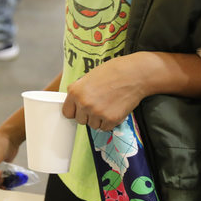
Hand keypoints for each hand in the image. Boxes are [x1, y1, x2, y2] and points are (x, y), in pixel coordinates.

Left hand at [63, 51, 200, 131]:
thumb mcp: (88, 78)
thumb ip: (79, 91)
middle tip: (99, 104)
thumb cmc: (112, 72)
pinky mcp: (111, 119)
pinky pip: (106, 128)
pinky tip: (115, 109)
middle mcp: (83, 103)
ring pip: (93, 125)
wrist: (133, 74)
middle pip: (80, 121)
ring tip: (108, 105)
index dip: (75, 111)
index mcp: (75, 92)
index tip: (81, 110)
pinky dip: (110, 122)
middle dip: (88, 115)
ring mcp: (97, 113)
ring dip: (99, 119)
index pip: (67, 113)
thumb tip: (73, 104)